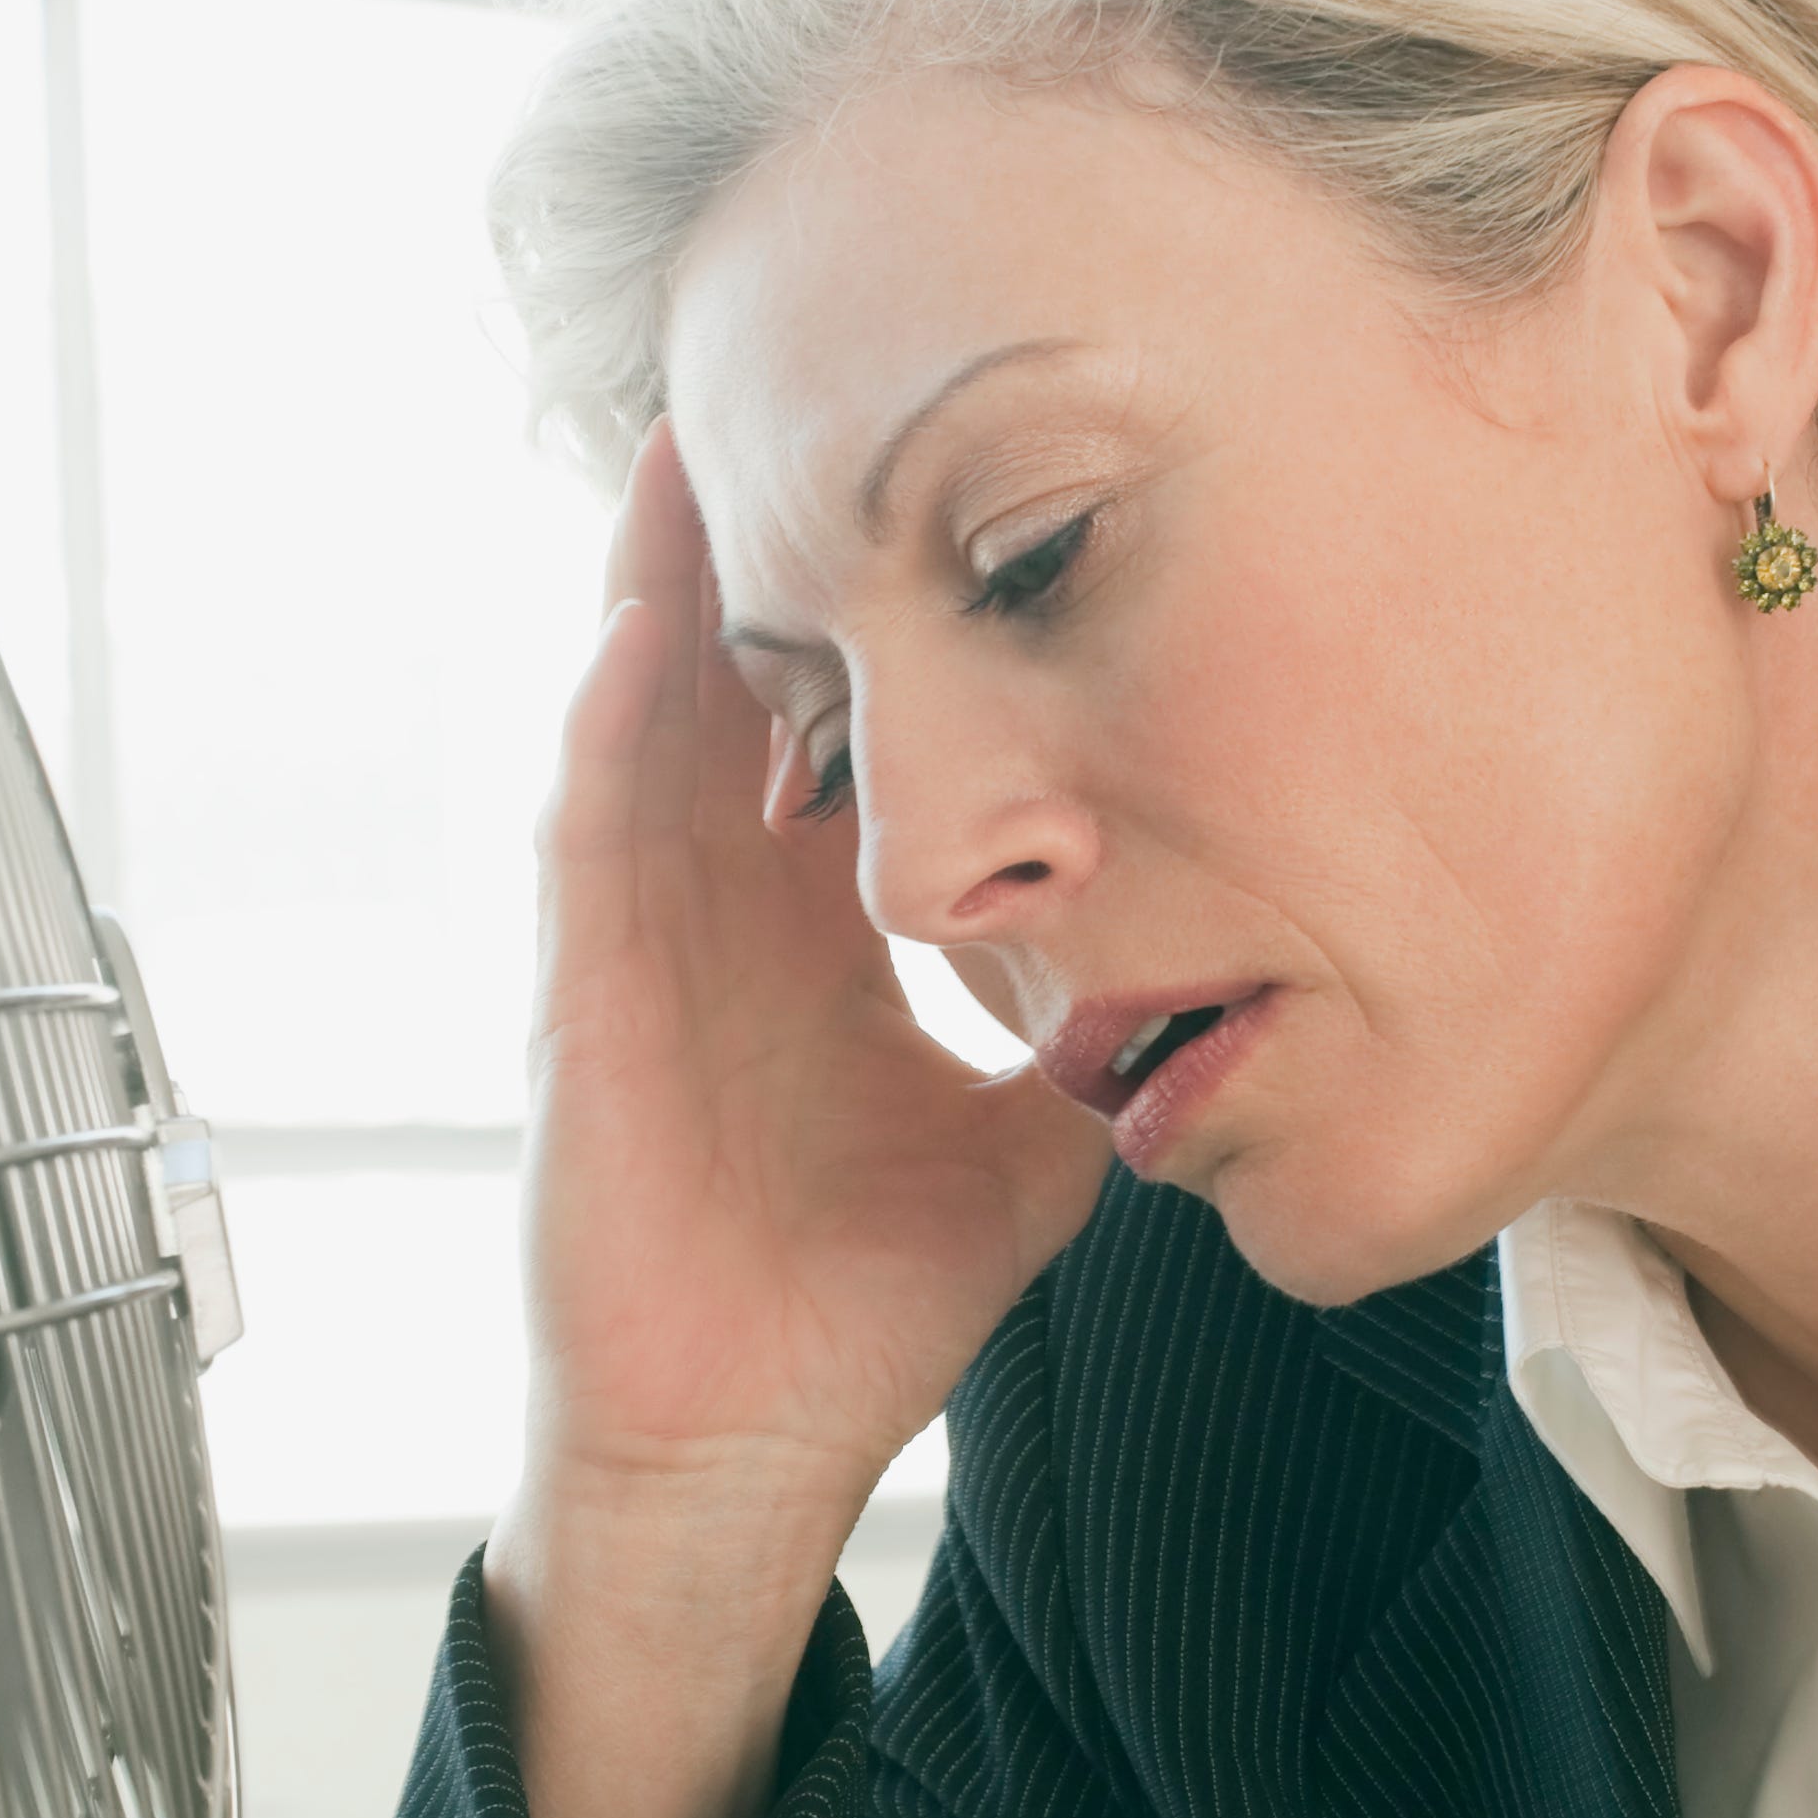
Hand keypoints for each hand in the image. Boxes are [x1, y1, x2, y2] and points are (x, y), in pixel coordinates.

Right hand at [491, 427, 1112, 1817]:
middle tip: (793, 373)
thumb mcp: (1029, 1145)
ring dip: (658, 586)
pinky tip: (638, 633)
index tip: (939, 484)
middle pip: (734, 679)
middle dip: (758, 542)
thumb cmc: (859, 1305)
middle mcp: (718, 912)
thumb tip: (1235, 994)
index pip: (843, 729)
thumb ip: (1100, 1051)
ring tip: (686, 432)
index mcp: (812, 931)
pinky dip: (610, 733)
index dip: (879, 614)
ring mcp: (637, 947)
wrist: (748, 1444)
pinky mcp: (582, 1007)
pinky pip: (586, 839)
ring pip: (642, 721)